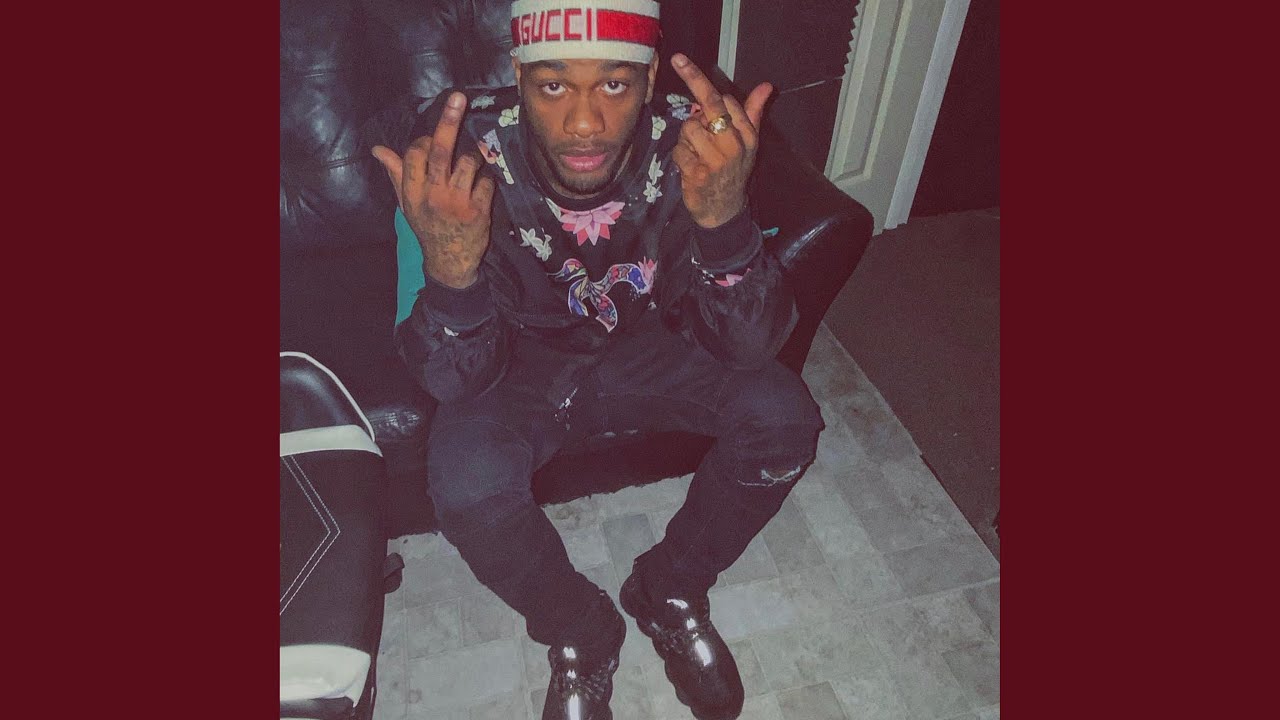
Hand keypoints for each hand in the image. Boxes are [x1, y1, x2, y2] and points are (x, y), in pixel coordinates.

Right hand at [372, 92, 495, 288]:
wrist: (450, 262)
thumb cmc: (427, 227)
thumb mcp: (406, 204)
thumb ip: (396, 173)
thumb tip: (377, 149)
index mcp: (413, 192)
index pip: (416, 153)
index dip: (425, 141)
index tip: (430, 140)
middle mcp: (434, 195)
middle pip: (442, 151)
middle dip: (450, 121)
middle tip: (459, 97)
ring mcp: (458, 203)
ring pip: (469, 161)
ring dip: (473, 157)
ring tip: (470, 166)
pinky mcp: (480, 211)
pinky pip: (487, 180)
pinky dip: (486, 180)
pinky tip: (481, 190)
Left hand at [669, 53, 771, 228]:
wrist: (724, 210)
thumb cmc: (733, 171)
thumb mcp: (748, 143)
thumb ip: (753, 112)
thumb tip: (767, 86)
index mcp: (748, 136)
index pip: (727, 100)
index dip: (706, 89)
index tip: (686, 65)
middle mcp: (735, 146)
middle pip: (712, 104)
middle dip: (693, 78)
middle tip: (678, 59)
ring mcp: (717, 161)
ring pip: (690, 128)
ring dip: (686, 138)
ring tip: (696, 151)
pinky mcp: (698, 174)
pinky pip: (679, 150)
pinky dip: (679, 156)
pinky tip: (689, 166)